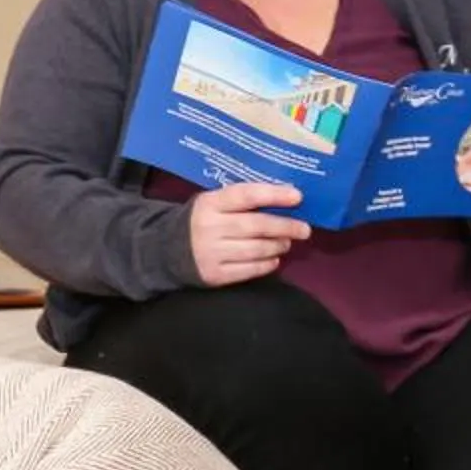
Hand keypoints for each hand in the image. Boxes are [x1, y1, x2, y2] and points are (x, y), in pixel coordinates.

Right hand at [188, 180, 306, 285]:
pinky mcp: (215, 274)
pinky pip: (248, 270)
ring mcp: (211, 253)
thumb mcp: (214, 203)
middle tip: (304, 229)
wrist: (166, 250)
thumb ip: (242, 200)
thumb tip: (285, 199)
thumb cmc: (202, 221)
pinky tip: (274, 259)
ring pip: (255, 250)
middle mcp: (210, 227)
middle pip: (255, 226)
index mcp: (210, 203)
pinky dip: (266, 264)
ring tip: (286, 243)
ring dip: (277, 246)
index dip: (273, 195)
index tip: (297, 196)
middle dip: (284, 227)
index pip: (246, 195)